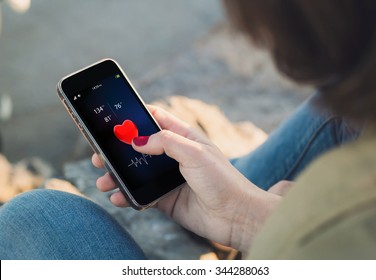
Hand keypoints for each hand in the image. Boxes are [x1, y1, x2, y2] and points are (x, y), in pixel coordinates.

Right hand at [92, 105, 285, 253]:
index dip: (135, 116)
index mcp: (184, 138)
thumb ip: (165, 142)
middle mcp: (174, 156)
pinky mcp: (165, 199)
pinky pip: (140, 195)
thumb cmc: (222, 180)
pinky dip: (127, 196)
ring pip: (136, 172)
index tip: (114, 118)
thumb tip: (137, 140)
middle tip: (99, 154)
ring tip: (103, 180)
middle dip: (118, 150)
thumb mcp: (195, 152)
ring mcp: (168, 178)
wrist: (235, 216)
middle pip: (140, 147)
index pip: (156, 119)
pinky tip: (118, 198)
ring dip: (118, 175)